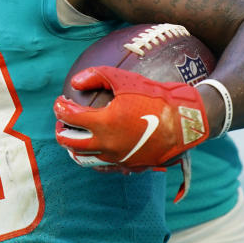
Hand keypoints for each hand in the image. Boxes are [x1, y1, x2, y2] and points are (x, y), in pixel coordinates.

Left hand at [53, 66, 208, 169]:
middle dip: (61, 131)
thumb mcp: (125, 79)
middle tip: (63, 121)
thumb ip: (96, 76)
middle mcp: (107, 145)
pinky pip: (104, 166)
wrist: (184, 121)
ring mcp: (118, 159)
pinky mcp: (129, 166)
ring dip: (74, 147)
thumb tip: (75, 82)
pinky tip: (96, 148)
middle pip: (71, 143)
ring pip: (85, 158)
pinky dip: (94, 157)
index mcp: (104, 123)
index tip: (60, 101)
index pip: (70, 117)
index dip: (60, 108)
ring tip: (74, 136)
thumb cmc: (155, 97)